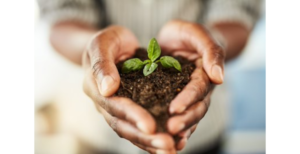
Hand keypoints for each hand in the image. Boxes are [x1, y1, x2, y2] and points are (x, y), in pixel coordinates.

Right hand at [82, 26, 175, 153]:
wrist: (113, 45)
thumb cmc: (107, 41)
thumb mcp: (102, 43)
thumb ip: (102, 64)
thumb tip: (108, 89)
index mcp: (95, 88)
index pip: (113, 106)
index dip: (131, 116)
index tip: (150, 126)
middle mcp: (105, 104)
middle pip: (123, 125)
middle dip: (145, 137)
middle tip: (167, 145)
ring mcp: (118, 109)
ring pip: (133, 130)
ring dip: (151, 143)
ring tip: (172, 150)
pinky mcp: (131, 109)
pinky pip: (141, 126)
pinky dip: (153, 137)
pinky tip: (172, 144)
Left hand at [157, 20, 224, 149]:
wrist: (179, 38)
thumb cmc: (189, 34)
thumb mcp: (198, 34)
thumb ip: (211, 52)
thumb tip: (219, 78)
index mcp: (204, 74)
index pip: (198, 89)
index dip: (188, 99)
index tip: (175, 109)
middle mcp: (198, 90)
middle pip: (195, 108)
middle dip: (184, 120)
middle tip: (170, 129)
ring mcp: (187, 97)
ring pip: (187, 117)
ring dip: (179, 129)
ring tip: (166, 139)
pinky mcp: (174, 100)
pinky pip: (176, 116)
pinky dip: (173, 129)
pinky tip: (162, 140)